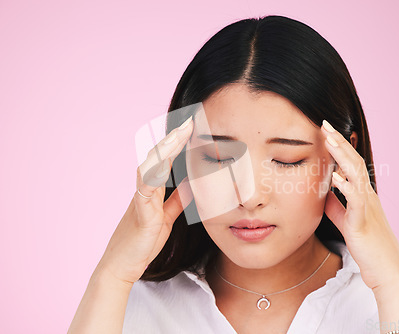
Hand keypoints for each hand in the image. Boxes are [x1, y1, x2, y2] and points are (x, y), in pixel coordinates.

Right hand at [96, 116, 194, 283]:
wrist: (123, 265)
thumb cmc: (143, 241)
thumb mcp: (167, 217)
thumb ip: (177, 200)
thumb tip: (191, 185)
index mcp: (153, 189)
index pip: (167, 160)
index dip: (179, 143)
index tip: (193, 127)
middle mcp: (145, 189)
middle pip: (158, 157)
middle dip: (173, 138)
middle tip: (189, 121)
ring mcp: (141, 199)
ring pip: (150, 167)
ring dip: (164, 150)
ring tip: (178, 135)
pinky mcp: (141, 212)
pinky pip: (146, 189)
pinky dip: (154, 175)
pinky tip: (164, 164)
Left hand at [321, 120, 398, 291]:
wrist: (386, 270)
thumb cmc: (368, 246)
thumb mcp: (346, 221)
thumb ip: (336, 205)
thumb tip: (323, 192)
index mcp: (362, 195)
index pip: (350, 165)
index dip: (339, 147)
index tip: (325, 131)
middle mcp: (367, 196)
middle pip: (354, 163)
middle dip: (339, 142)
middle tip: (325, 124)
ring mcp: (367, 207)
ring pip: (356, 175)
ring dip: (342, 156)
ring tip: (329, 139)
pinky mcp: (363, 222)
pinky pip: (356, 200)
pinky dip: (346, 186)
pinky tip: (335, 176)